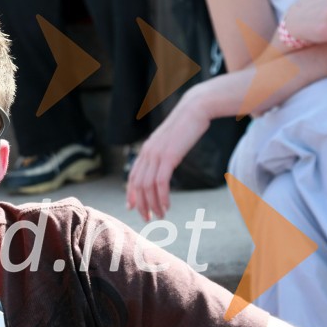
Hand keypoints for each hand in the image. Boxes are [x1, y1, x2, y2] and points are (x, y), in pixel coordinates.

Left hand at [126, 89, 211, 220]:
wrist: (195, 108)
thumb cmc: (186, 126)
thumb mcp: (170, 142)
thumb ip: (163, 154)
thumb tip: (164, 165)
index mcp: (145, 151)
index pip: (133, 176)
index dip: (131, 194)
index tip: (131, 207)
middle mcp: (147, 153)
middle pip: (138, 185)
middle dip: (141, 204)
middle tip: (147, 218)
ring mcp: (156, 155)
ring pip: (148, 187)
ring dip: (153, 204)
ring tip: (159, 215)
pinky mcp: (168, 156)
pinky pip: (161, 183)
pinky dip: (162, 197)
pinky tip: (167, 206)